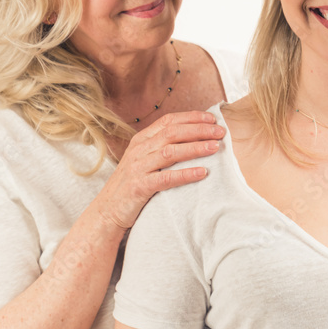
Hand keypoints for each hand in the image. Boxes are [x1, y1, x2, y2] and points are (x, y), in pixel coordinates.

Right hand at [95, 111, 224, 230]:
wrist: (107, 211)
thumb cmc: (133, 184)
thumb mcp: (144, 160)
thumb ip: (162, 147)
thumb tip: (193, 137)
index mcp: (141, 140)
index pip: (169, 121)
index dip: (192, 117)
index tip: (212, 119)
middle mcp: (139, 150)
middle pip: (172, 133)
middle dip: (199, 130)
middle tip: (221, 132)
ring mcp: (138, 168)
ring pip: (170, 152)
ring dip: (195, 148)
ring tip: (215, 147)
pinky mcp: (139, 187)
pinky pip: (166, 178)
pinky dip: (185, 174)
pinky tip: (202, 173)